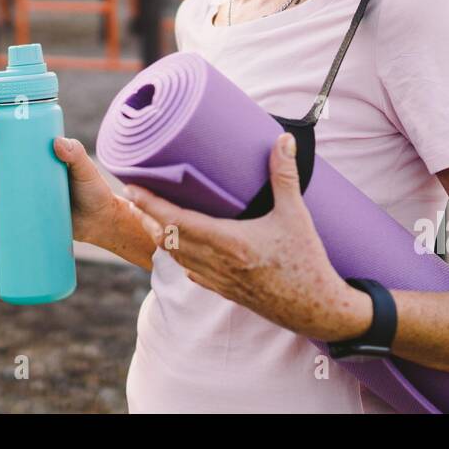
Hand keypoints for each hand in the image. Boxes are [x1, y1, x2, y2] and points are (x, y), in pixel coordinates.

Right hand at [0, 135, 120, 246]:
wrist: (100, 222)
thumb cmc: (94, 190)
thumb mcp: (85, 170)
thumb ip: (75, 154)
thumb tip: (56, 142)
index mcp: (39, 157)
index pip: (12, 143)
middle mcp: (29, 173)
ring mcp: (26, 193)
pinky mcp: (26, 212)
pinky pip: (2, 208)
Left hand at [124, 132, 371, 341]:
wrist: (317, 310)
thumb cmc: (307, 263)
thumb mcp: (296, 215)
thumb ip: (285, 176)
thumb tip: (283, 139)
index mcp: (228, 243)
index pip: (175, 221)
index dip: (149, 204)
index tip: (132, 187)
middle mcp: (216, 263)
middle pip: (166, 238)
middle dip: (146, 216)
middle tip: (134, 194)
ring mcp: (218, 280)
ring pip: (175, 257)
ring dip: (158, 235)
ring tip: (148, 214)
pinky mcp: (225, 291)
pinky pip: (190, 271)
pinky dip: (178, 255)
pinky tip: (179, 245)